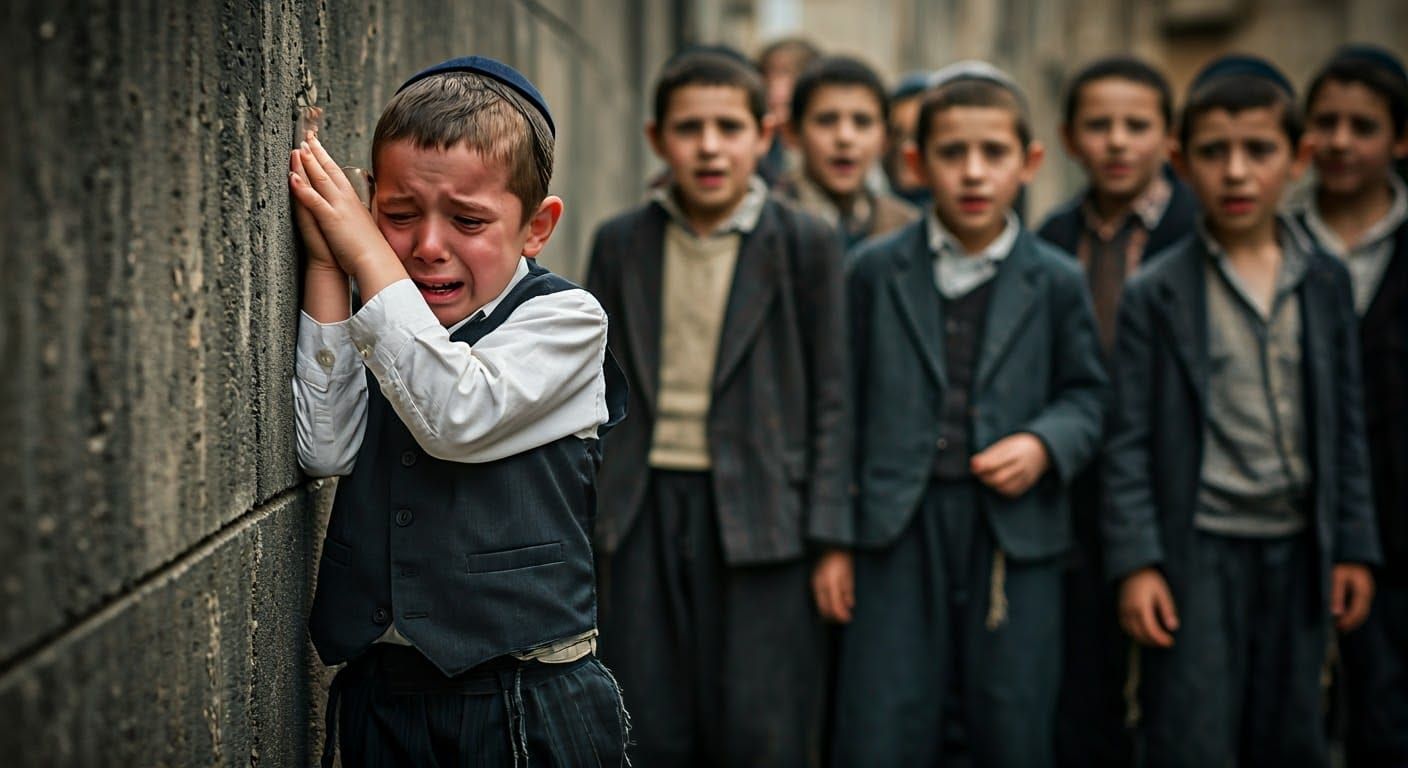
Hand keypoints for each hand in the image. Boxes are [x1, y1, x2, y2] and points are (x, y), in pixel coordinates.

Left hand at [287, 132, 396, 279]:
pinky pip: (313, 200)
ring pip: (321, 180)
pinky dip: (302, 188)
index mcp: (353, 200)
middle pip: (329, 170)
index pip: (337, 173)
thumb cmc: (372, 248)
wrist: (376, 261)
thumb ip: (360, 212)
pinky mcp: (330, 219)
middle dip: (317, 152)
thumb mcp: (366, 224)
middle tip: (306, 137)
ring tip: (298, 148)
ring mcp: (338, 208)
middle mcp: (346, 199)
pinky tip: (292, 177)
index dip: (326, 158)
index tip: (317, 145)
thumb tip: (359, 208)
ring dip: (309, 163)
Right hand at [812, 549, 854, 623]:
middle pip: (825, 609)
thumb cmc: (843, 559)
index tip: (849, 619)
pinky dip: (825, 604)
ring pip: (820, 605)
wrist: (830, 546)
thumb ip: (848, 592)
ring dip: (829, 612)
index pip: (834, 606)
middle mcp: (820, 584)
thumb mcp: (849, 575)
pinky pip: (818, 598)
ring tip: (840, 612)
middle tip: (845, 618)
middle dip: (834, 617)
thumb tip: (849, 606)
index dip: (842, 615)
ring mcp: (815, 583)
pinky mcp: (813, 582)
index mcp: (831, 582)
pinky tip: (833, 604)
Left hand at [970, 433, 1049, 497]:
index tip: (974, 466)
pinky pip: (1012, 492)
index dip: (982, 467)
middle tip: (980, 473)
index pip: (995, 462)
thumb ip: (987, 456)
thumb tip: (973, 465)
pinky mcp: (1028, 484)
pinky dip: (1001, 489)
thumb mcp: (1002, 446)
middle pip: (999, 478)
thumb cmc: (1015, 447)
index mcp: (1014, 451)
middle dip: (985, 478)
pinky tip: (997, 483)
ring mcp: (1026, 476)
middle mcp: (1022, 465)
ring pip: (1005, 488)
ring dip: (992, 485)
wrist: (1040, 449)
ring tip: (988, 477)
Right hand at [1119, 567, 1178, 646]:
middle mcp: (1130, 611)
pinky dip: (1135, 633)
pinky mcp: (1120, 609)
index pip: (1151, 630)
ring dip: (1144, 639)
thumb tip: (1173, 627)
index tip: (1170, 641)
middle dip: (1153, 641)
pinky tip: (1144, 633)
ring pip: (1131, 632)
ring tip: (1156, 640)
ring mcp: (1123, 611)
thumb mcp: (1163, 593)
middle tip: (1165, 642)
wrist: (1132, 568)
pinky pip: (1126, 627)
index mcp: (1141, 607)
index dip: (1160, 639)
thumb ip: (1167, 610)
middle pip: (1140, 634)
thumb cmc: (1150, 579)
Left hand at [1331, 563, 1373, 631]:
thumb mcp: (1336, 578)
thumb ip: (1336, 595)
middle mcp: (1367, 594)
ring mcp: (1366, 594)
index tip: (1338, 626)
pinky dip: (1351, 615)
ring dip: (1351, 621)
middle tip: (1338, 630)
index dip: (1349, 621)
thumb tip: (1336, 613)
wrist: (1349, 557)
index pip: (1358, 611)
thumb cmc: (1342, 566)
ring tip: (1339, 627)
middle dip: (1350, 623)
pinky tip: (1342, 618)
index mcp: (1363, 590)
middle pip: (1361, 614)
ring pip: (1361, 612)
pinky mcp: (1361, 594)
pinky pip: (1359, 608)